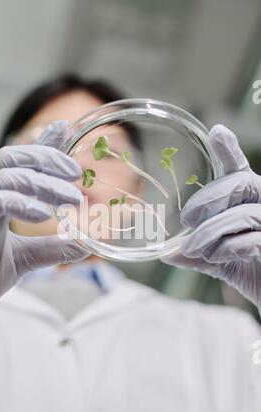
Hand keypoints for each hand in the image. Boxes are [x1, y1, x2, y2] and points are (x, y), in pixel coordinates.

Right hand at [0, 121, 86, 337]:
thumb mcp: (25, 259)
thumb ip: (51, 248)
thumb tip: (85, 244)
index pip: (21, 163)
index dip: (42, 144)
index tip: (65, 128)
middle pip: (13, 157)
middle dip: (47, 158)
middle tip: (77, 174)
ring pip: (6, 175)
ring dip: (43, 182)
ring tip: (71, 199)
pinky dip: (19, 203)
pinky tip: (42, 215)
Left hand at [163, 124, 260, 310]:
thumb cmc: (254, 273)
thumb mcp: (221, 262)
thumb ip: (197, 255)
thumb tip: (166, 253)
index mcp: (251, 203)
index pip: (240, 172)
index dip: (229, 151)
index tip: (216, 133)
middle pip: (241, 183)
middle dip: (208, 198)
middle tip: (185, 219)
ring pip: (243, 213)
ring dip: (210, 231)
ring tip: (192, 247)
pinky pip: (252, 240)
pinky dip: (227, 248)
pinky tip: (214, 257)